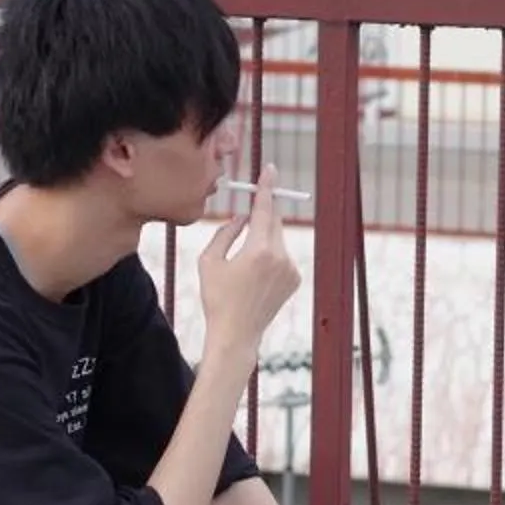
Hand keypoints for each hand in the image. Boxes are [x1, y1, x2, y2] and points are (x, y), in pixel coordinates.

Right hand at [197, 163, 300, 358]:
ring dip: (263, 240)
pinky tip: (255, 277)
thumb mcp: (209, 260)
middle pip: (273, 221)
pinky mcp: (294, 279)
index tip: (270, 170)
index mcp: (258, 250)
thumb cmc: (216, 297)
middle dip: (262, 215)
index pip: (264, 209)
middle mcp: (279, 257)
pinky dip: (270, 256)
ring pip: (277, 239)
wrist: (236, 334)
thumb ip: (226, 231)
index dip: (266, 187)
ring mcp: (290, 269)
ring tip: (244, 266)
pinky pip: (282, 256)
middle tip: (247, 216)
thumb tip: (243, 216)